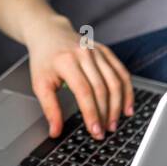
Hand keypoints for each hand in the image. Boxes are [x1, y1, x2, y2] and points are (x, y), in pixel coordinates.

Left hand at [24, 14, 134, 139]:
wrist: (49, 33)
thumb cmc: (44, 59)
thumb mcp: (39, 83)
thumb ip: (49, 108)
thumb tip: (55, 131)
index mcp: (66, 61)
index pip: (84, 91)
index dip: (92, 113)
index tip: (95, 131)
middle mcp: (84, 54)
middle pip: (102, 88)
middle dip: (105, 114)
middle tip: (104, 132)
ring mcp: (97, 51)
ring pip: (115, 82)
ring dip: (117, 106)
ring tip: (113, 124)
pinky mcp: (106, 51)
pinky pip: (122, 73)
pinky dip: (127, 91)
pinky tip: (127, 107)